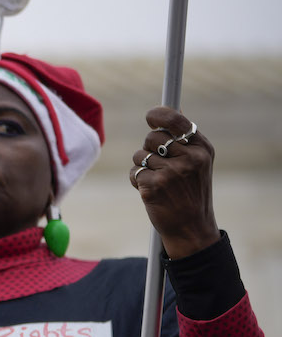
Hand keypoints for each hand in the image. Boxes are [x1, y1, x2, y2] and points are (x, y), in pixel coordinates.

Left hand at [129, 107, 218, 258]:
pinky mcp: (153, 186)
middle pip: (152, 138)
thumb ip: (185, 139)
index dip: (159, 115)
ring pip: (140, 155)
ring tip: (158, 180)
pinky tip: (151, 191)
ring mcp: (171, 173)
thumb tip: (171, 109)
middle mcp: (189, 158)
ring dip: (142, 166)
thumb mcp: (199, 162)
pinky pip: (134, 172)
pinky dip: (137, 181)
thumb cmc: (191, 192)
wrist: (191, 227)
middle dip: (149, 149)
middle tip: (159, 164)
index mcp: (202, 149)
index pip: (176, 121)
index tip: (151, 116)